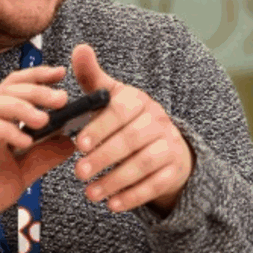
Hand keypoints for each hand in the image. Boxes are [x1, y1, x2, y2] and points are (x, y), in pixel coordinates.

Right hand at [0, 66, 76, 223]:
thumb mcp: (21, 173)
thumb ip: (43, 156)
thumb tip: (70, 142)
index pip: (16, 87)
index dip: (37, 77)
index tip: (60, 73)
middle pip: (8, 91)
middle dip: (36, 90)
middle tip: (60, 98)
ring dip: (22, 108)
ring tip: (44, 118)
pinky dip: (5, 130)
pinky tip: (24, 141)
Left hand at [71, 44, 193, 214]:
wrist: (167, 146)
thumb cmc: (127, 120)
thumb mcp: (112, 98)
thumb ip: (92, 78)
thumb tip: (80, 47)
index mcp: (139, 102)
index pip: (123, 111)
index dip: (102, 127)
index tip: (80, 144)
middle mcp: (158, 121)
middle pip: (132, 140)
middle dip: (104, 158)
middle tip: (78, 173)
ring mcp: (169, 146)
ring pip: (143, 165)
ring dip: (115, 181)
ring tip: (90, 194)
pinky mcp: (173, 171)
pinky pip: (155, 185)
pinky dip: (132, 196)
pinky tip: (112, 205)